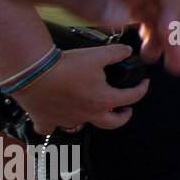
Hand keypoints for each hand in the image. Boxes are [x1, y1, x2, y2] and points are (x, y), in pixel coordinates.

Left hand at [0, 0, 179, 73]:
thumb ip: (85, 0)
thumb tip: (123, 21)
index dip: (175, 12)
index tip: (169, 41)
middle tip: (176, 63)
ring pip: (165, 5)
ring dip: (170, 33)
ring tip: (161, 63)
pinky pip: (147, 12)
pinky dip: (153, 32)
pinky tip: (146, 51)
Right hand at [16, 45, 148, 134]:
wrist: (34, 72)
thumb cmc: (67, 65)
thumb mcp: (98, 55)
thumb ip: (116, 53)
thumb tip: (127, 50)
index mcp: (104, 100)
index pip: (132, 97)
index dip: (142, 89)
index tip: (144, 83)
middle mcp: (87, 114)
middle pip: (112, 123)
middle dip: (123, 117)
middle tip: (125, 110)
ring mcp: (66, 120)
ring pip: (81, 126)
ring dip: (89, 119)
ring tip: (91, 109)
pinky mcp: (46, 120)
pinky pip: (50, 128)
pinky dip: (53, 124)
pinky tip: (55, 118)